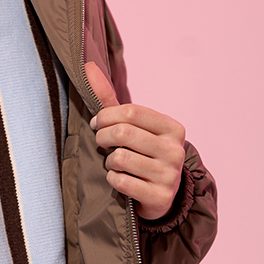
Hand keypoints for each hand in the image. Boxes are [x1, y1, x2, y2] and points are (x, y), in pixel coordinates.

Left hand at [84, 63, 185, 222]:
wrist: (159, 194)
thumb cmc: (140, 153)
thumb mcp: (130, 127)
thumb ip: (109, 100)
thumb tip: (87, 66)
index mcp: (173, 128)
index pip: (131, 111)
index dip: (106, 116)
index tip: (97, 124)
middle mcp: (175, 150)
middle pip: (123, 133)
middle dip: (102, 137)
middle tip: (100, 142)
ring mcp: (170, 175)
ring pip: (120, 159)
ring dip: (109, 161)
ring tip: (114, 163)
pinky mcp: (160, 197)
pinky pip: (121, 182)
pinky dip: (112, 179)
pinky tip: (119, 179)